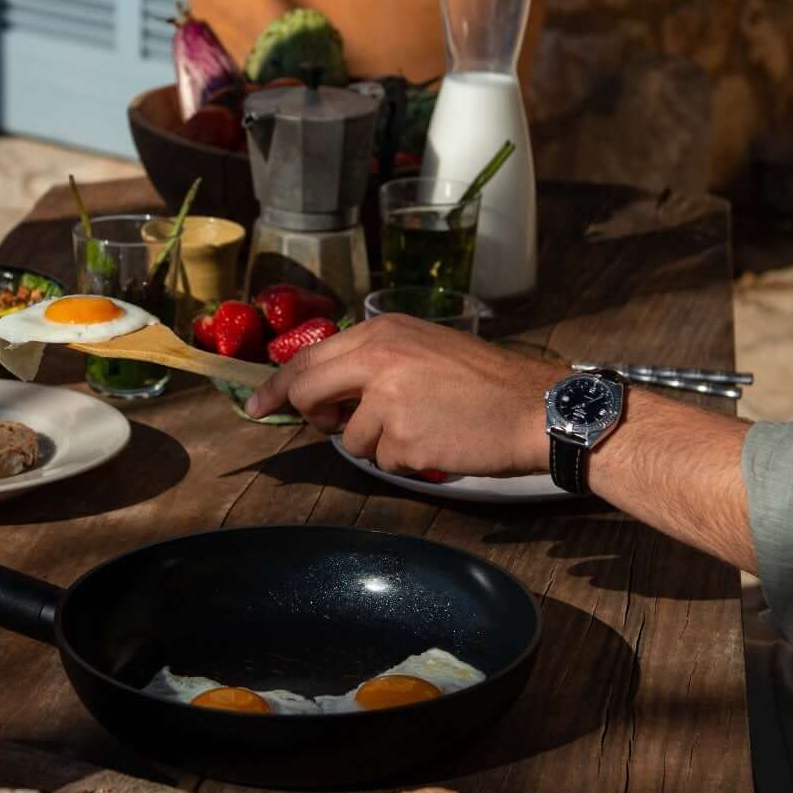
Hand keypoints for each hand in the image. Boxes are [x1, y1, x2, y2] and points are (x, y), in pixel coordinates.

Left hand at [247, 315, 554, 477]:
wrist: (536, 407)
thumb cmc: (486, 383)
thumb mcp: (425, 349)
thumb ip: (375, 362)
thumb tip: (330, 394)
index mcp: (382, 332)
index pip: (309, 357)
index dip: (277, 386)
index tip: (257, 406)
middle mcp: (378, 359)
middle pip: (308, 392)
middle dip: (313, 416)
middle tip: (332, 424)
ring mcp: (389, 400)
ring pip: (351, 438)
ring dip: (379, 443)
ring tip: (426, 427)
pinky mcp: (403, 438)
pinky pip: (384, 460)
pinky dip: (406, 460)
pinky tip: (440, 442)